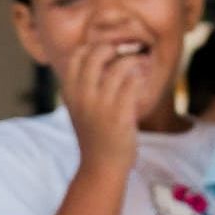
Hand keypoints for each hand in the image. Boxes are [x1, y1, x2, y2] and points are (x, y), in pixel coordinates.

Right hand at [56, 24, 160, 157]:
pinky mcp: (120, 116)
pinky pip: (134, 83)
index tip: (109, 53)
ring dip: (135, 61)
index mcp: (70, 93)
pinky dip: (141, 77)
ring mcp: (101, 106)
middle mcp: (83, 97)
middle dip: (115, 49)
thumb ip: (83, 86)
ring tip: (142, 64)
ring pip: (120, 66)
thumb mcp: (79, 109)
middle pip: (97, 54)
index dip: (94, 47)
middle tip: (127, 55)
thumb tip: (98, 56)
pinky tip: (144, 80)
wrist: (101, 167)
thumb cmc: (94, 135)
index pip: (78, 55)